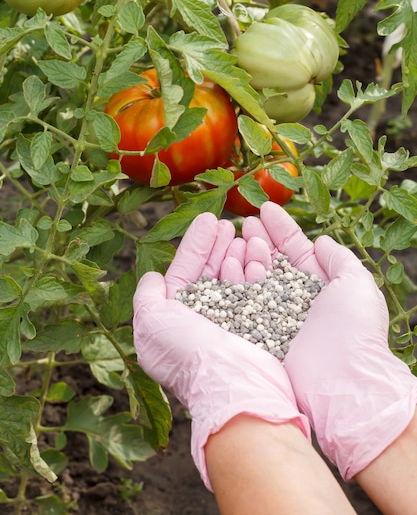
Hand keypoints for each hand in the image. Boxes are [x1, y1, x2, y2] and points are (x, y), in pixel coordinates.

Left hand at [133, 212, 309, 488]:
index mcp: (178, 317)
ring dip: (240, 252)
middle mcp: (205, 319)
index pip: (186, 271)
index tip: (210, 219)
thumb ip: (147, 298)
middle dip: (220, 245)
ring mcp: (234, 322)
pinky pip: (258, 289)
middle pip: (213, 272)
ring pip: (236, 278)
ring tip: (247, 231)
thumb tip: (152, 278)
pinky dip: (258, 268)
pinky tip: (259, 250)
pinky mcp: (260, 325)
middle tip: (230, 222)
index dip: (197, 244)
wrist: (232, 385)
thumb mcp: (151, 323)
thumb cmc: (186, 353)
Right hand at [244, 202, 416, 480]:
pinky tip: (227, 261)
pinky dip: (235, 280)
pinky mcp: (257, 333)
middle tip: (243, 221)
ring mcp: (275, 317)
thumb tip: (323, 239)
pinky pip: (243, 301)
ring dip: (245, 255)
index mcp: (320, 288)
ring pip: (255, 279)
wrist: (341, 384)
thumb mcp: (356, 285)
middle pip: (272, 262)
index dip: (281, 229)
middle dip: (258, 239)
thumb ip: (340, 258)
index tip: (265, 210)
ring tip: (235, 236)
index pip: (297, 251)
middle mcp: (296, 301)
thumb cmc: (354, 331)